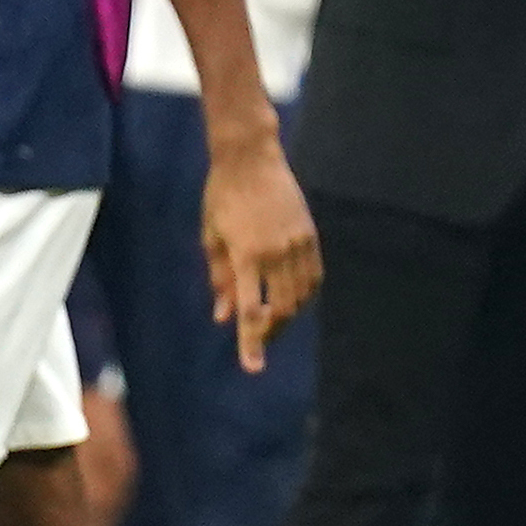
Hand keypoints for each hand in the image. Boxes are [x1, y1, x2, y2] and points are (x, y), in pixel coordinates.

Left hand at [197, 128, 321, 374]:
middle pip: (280, 309)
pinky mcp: (310, 234)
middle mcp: (277, 252)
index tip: (253, 367)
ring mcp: (298, 243)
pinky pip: (314, 276)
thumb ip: (219, 279)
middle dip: (269, 332)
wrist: (251, 157)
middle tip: (258, 341)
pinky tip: (292, 299)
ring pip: (300, 296)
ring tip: (272, 321)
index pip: (251, 310)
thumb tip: (222, 316)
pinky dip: (304, 294)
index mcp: (247, 255)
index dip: (251, 343)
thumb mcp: (211, 237)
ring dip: (287, 315)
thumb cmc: (222, 196)